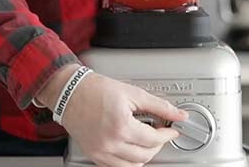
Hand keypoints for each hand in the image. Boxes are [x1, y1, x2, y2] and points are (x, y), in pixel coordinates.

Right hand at [38, 67, 187, 166]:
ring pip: (133, 165)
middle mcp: (110, 142)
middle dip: (158, 145)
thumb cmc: (95, 89)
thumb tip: (178, 114)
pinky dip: (128, 161)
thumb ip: (159, 105)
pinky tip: (131, 147)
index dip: (167, 135)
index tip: (172, 130)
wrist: (69, 92)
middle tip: (160, 133)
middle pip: (146, 155)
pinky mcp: (94, 155)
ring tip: (146, 141)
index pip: (154, 139)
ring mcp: (101, 151)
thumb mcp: (132, 93)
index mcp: (121, 126)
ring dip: (144, 155)